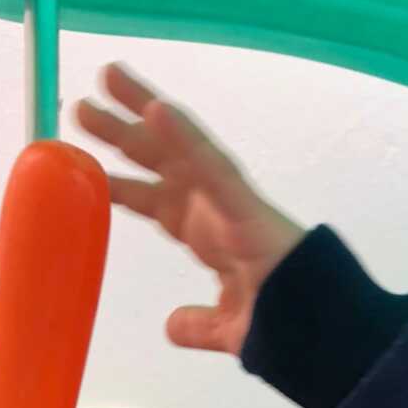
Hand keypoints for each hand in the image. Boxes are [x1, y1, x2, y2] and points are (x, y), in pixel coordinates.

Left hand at [75, 64, 304, 354]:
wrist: (327, 334)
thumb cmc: (289, 325)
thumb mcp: (230, 329)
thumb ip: (201, 325)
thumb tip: (173, 325)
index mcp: (209, 237)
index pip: (157, 201)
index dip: (121, 183)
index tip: (83, 164)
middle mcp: (216, 212)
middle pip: (162, 163)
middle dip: (122, 134)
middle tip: (80, 107)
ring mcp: (231, 206)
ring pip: (182, 148)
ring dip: (145, 111)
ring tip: (108, 74)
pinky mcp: (248, 209)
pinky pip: (213, 168)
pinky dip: (184, 138)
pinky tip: (156, 110)